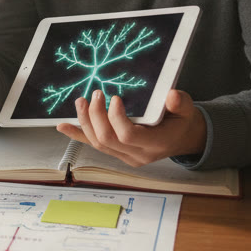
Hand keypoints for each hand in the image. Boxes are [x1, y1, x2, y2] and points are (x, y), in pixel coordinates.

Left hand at [55, 89, 206, 165]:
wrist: (183, 138)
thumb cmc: (183, 121)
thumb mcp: (187, 109)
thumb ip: (180, 102)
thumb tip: (171, 95)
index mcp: (156, 144)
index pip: (128, 136)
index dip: (116, 118)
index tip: (114, 97)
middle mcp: (139, 155)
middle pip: (108, 140)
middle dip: (96, 116)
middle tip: (96, 94)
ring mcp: (126, 157)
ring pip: (98, 143)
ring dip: (85, 122)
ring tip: (80, 102)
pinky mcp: (118, 153)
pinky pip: (94, 145)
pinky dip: (77, 135)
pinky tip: (63, 126)